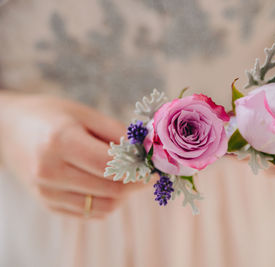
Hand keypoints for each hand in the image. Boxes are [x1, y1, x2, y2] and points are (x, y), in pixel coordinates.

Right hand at [0, 94, 145, 218]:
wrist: (10, 130)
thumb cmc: (51, 116)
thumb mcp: (85, 114)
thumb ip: (117, 134)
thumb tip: (147, 151)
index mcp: (60, 142)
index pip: (111, 166)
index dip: (139, 169)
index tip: (155, 168)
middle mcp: (50, 172)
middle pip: (111, 190)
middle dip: (136, 183)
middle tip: (147, 173)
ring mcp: (46, 192)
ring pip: (104, 207)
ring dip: (123, 195)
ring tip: (126, 177)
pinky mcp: (48, 204)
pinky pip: (90, 212)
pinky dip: (107, 201)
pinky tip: (108, 184)